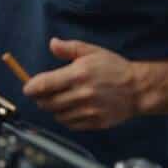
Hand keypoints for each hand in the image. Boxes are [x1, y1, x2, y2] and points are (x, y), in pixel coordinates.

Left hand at [23, 38, 142, 130]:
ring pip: (57, 115)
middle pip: (46, 103)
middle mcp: (82, 94)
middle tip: (42, 94)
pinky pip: (70, 124)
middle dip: (40, 98)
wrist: (139, 89)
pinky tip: (71, 109)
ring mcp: (89, 110)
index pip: (43, 85)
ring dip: (53, 109)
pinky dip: (66, 118)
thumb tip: (52, 43)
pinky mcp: (96, 122)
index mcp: (78, 75)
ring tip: (59, 100)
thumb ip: (69, 48)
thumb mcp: (91, 51)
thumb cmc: (114, 68)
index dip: (30, 88)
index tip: (28, 88)